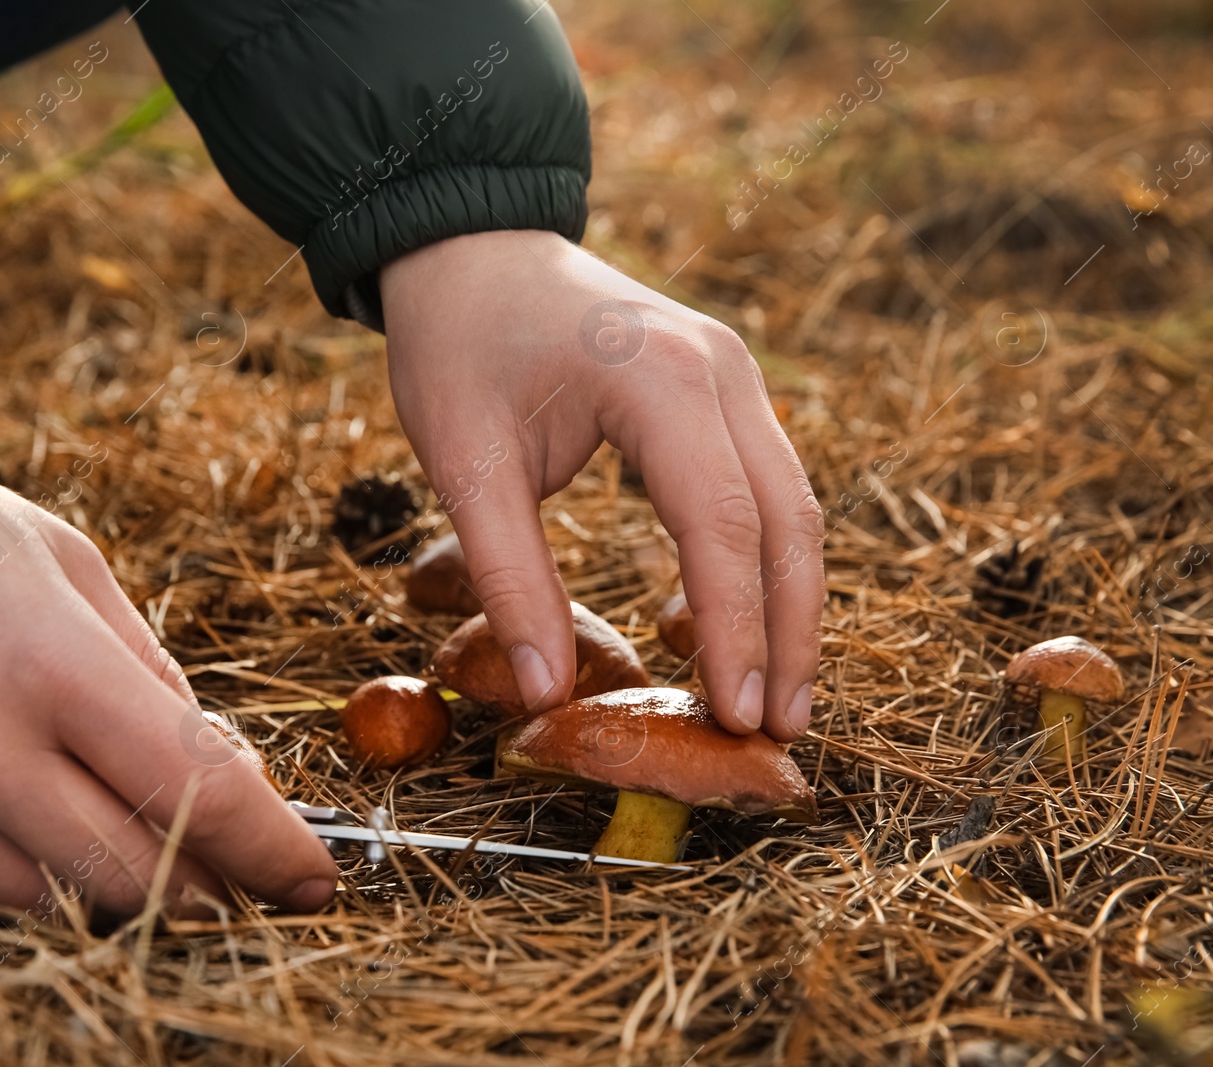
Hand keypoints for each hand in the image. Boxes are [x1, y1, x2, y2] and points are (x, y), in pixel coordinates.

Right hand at [0, 394, 336, 914]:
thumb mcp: (63, 557)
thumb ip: (148, 671)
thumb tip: (216, 769)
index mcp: (45, 660)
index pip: (195, 791)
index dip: (272, 851)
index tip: (314, 878)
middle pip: (134, 878)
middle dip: (207, 891)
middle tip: (241, 881)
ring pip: (53, 906)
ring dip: (118, 892)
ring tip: (145, 850)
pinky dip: (21, 877)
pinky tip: (29, 826)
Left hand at [380, 230, 822, 740]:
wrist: (471, 250)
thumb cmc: (458, 345)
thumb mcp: (463, 462)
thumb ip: (509, 578)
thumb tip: (550, 695)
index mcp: (661, 379)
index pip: (724, 524)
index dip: (737, 629)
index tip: (737, 719)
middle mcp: (724, 371)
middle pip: (787, 521)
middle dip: (788, 634)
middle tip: (776, 732)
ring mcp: (736, 375)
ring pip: (791, 507)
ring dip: (785, 604)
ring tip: (765, 700)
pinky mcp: (725, 391)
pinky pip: (762, 487)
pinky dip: (754, 562)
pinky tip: (712, 627)